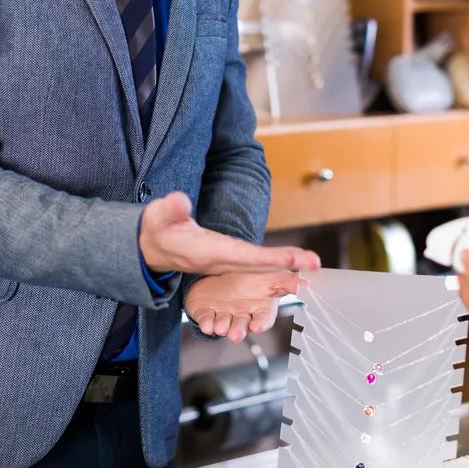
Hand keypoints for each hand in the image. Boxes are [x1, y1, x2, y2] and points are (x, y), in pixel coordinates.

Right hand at [140, 192, 321, 275]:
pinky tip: (293, 262)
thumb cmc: (158, 230)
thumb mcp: (159, 217)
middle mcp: (221, 262)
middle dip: (287, 264)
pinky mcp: (228, 260)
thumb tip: (180, 200)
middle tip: (316, 263)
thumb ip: (170, 209)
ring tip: (312, 263)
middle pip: (259, 265)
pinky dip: (275, 264)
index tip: (291, 258)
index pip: (244, 256)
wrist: (153, 249)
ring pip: (260, 267)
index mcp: (209, 253)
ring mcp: (226, 264)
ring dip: (286, 265)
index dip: (268, 257)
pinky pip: (256, 265)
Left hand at [185, 270, 300, 341]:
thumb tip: (316, 262)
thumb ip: (292, 269)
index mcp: (260, 304)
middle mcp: (244, 313)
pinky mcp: (206, 311)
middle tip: (236, 334)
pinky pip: (205, 319)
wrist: (224, 273)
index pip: (264, 317)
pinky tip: (207, 323)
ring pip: (225, 324)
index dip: (261, 322)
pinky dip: (206, 322)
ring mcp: (225, 313)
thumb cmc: (252, 276)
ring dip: (223, 327)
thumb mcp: (272, 271)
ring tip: (220, 327)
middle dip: (240, 330)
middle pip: (243, 324)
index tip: (257, 326)